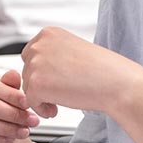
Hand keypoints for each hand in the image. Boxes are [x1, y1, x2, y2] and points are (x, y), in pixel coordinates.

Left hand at [21, 27, 135, 117]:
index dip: (41, 71)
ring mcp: (36, 63)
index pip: (30, 55)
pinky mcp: (37, 83)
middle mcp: (39, 44)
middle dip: (40, 85)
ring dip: (41, 97)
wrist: (116, 82)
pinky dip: (42, 109)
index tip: (57, 81)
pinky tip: (57, 109)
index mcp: (48, 33)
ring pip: (28, 86)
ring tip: (62, 100)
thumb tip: (34, 70)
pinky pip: (30, 101)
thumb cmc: (100, 70)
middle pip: (26, 70)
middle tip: (60, 93)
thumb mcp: (71, 50)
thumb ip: (51, 55)